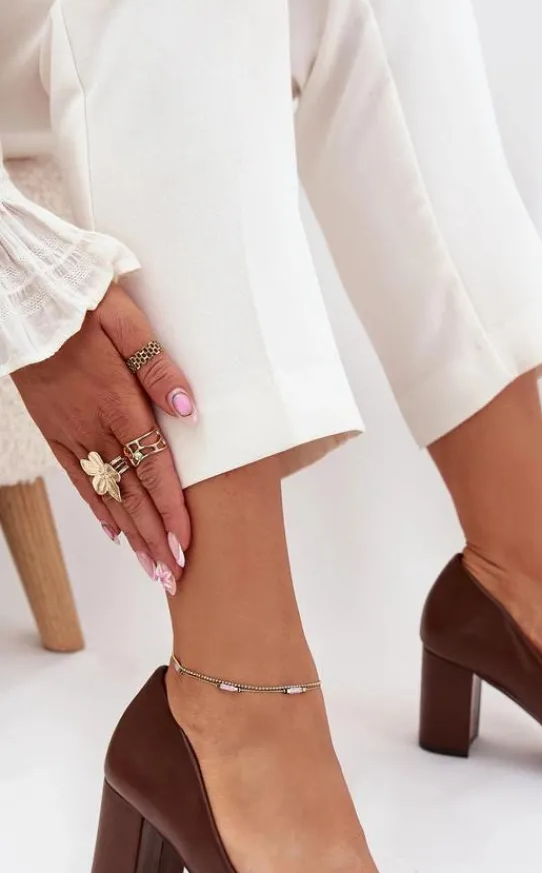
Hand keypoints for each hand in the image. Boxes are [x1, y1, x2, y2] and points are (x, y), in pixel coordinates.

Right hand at [13, 284, 195, 590]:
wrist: (21, 294)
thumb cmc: (79, 300)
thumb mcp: (126, 321)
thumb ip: (159, 368)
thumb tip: (190, 411)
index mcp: (119, 404)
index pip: (153, 470)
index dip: (171, 512)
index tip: (187, 547)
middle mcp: (95, 427)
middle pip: (133, 495)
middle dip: (156, 540)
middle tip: (174, 578)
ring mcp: (71, 433)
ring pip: (107, 494)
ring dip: (133, 534)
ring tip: (152, 569)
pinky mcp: (53, 429)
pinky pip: (77, 478)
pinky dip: (98, 507)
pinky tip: (115, 531)